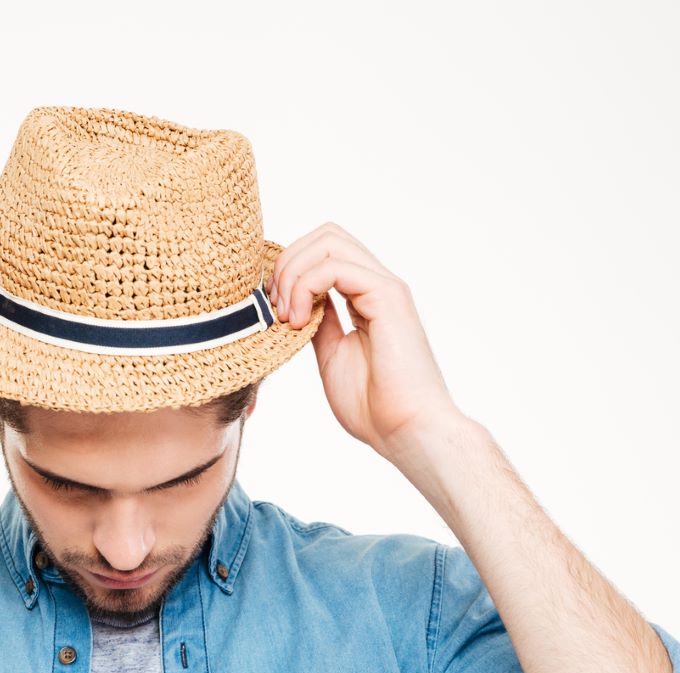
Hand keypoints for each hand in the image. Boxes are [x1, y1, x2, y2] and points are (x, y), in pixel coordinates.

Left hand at [268, 223, 463, 457]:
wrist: (406, 430)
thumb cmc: (375, 406)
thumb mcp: (331, 355)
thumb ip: (318, 323)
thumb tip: (296, 302)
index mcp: (365, 297)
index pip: (323, 252)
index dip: (289, 270)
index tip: (273, 311)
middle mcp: (377, 284)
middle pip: (325, 235)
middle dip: (287, 262)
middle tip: (276, 308)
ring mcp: (384, 286)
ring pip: (328, 240)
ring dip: (293, 272)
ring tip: (287, 316)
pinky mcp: (388, 295)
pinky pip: (335, 266)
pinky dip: (305, 286)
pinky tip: (299, 321)